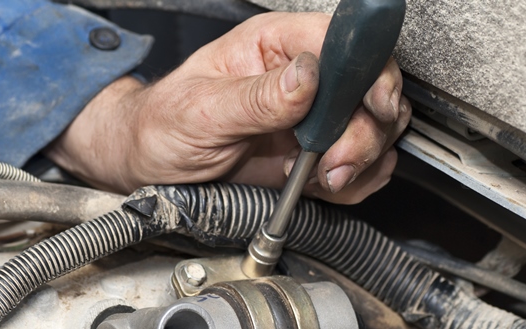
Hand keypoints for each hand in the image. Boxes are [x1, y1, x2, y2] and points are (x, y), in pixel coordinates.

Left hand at [45, 12, 410, 203]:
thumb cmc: (163, 125)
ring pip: (373, 129)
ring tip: (321, 177)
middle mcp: (301, 76)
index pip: (341, 41)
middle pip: (369, 90)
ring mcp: (312, 116)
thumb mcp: (201, 110)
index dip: (368, 71)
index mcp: (274, 44)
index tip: (373, 105)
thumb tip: (306, 76)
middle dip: (363, 133)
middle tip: (334, 163)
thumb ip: (256, 97)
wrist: (152, 164)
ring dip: (360, 161)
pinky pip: (358, 164)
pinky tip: (321, 183)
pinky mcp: (314, 151)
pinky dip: (352, 181)